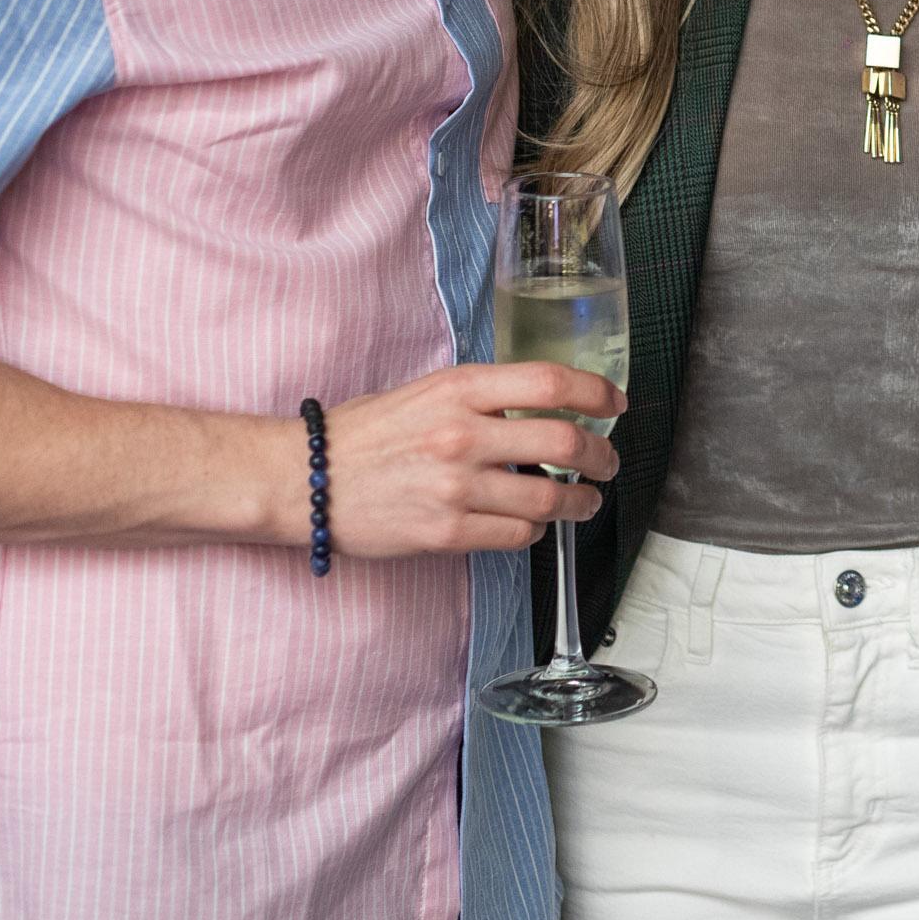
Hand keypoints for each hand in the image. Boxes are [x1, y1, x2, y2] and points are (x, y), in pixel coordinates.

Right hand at [297, 362, 623, 557]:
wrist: (304, 477)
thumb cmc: (363, 434)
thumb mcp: (426, 391)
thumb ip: (484, 396)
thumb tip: (545, 405)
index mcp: (459, 388)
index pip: (551, 383)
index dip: (596, 393)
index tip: (614, 405)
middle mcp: (461, 434)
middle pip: (564, 443)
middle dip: (601, 457)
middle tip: (607, 463)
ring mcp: (454, 487)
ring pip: (548, 499)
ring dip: (579, 502)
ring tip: (584, 501)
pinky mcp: (445, 533)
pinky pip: (516, 536)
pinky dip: (535, 531)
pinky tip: (533, 524)